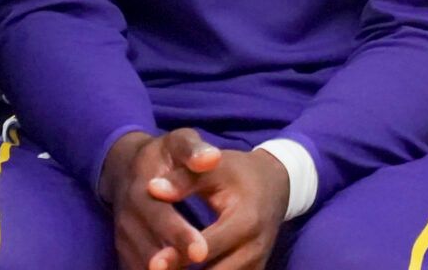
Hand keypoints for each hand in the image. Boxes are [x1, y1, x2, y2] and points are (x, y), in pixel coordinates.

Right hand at [100, 129, 214, 269]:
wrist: (128, 166)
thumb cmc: (164, 154)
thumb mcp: (178, 142)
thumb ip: (193, 150)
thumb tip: (211, 157)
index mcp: (141, 190)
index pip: (160, 216)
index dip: (179, 235)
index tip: (201, 251)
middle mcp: (128, 218)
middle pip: (149, 248)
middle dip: (172, 263)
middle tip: (198, 264)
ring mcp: (125, 237)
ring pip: (142, 264)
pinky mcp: (126, 251)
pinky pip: (137, 267)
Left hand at [150, 144, 291, 269]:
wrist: (275, 184)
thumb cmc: (239, 173)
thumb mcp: (214, 168)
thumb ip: (184, 180)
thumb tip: (152, 189)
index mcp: (246, 220)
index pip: (207, 248)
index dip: (178, 257)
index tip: (154, 262)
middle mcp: (254, 248)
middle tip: (155, 268)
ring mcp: (256, 264)